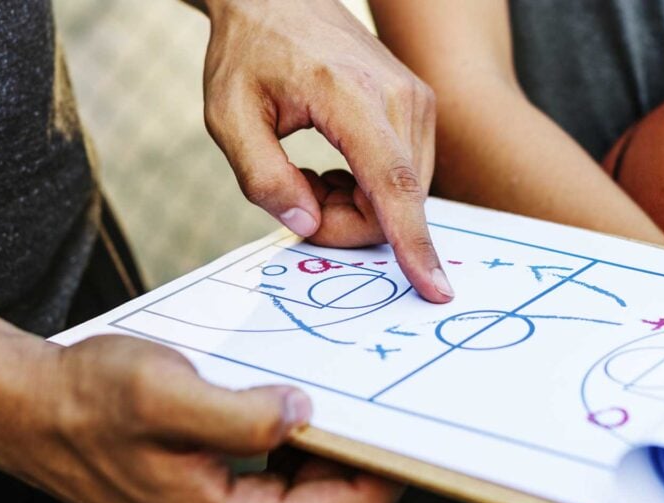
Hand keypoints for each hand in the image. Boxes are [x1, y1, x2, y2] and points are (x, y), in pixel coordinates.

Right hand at [8, 336, 399, 502]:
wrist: (37, 414)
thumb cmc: (90, 402)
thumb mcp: (166, 392)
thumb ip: (243, 415)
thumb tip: (304, 414)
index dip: (388, 469)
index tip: (409, 425)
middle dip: (364, 457)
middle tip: (378, 401)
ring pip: (315, 498)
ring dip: (333, 451)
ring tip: (336, 400)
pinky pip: (286, 487)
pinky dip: (302, 452)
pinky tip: (296, 412)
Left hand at [198, 0, 451, 302]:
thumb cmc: (251, 52)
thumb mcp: (228, 116)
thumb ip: (262, 178)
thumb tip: (306, 224)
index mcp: (350, 95)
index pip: (392, 183)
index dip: (412, 243)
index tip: (434, 289)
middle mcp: (400, 97)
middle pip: (396, 203)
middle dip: (346, 222)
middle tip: (298, 193)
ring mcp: (418, 100)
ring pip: (405, 196)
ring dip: (358, 206)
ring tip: (314, 172)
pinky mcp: (421, 108)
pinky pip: (407, 177)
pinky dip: (371, 189)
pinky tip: (338, 164)